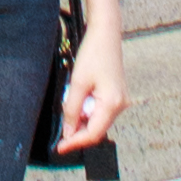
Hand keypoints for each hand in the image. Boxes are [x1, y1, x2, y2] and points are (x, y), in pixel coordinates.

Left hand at [56, 15, 127, 152]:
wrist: (106, 33)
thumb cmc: (93, 53)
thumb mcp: (77, 83)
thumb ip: (71, 109)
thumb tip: (68, 132)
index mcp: (113, 104)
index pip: (93, 134)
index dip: (75, 142)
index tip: (60, 148)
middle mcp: (120, 105)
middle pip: (96, 129)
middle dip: (77, 131)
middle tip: (60, 130)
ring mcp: (120, 100)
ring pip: (97, 120)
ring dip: (81, 119)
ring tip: (68, 105)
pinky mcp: (116, 95)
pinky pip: (100, 110)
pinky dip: (87, 110)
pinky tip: (78, 99)